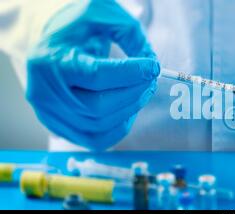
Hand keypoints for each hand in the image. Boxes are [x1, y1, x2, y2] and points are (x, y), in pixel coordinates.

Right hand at [26, 0, 159, 150]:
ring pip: (98, 126)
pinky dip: (118, 128)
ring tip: (143, 91)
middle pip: (98, 107)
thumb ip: (130, 35)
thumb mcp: (102, 14)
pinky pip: (94, 139)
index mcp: (51, 60)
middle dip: (133, 94)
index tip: (152, 66)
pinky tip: (128, 109)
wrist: (51, 43)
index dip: (130, 74)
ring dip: (130, 110)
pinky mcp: (58, 127)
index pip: (96, 75)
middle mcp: (44, 92)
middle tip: (150, 81)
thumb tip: (153, 65)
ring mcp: (49, 114)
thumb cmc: (77, 28)